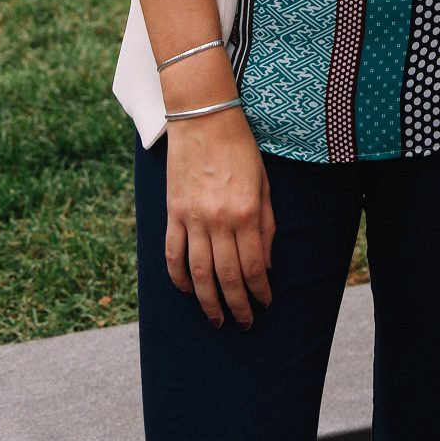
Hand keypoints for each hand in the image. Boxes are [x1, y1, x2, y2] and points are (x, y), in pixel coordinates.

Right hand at [164, 108, 275, 327]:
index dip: (260, 291)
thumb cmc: (240, 146)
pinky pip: (173, 253)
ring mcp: (192, 218)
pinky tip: (187, 291)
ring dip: (208, 301)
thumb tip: (264, 264)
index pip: (253, 266)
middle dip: (237, 306)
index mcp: (246, 212)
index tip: (265, 302)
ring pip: (199, 273)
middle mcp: (219, 220)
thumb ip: (266, 224)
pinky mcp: (173, 212)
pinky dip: (178, 278)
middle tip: (243, 323)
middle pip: (227, 277)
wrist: (203, 117)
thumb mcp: (264, 182)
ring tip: (216, 319)